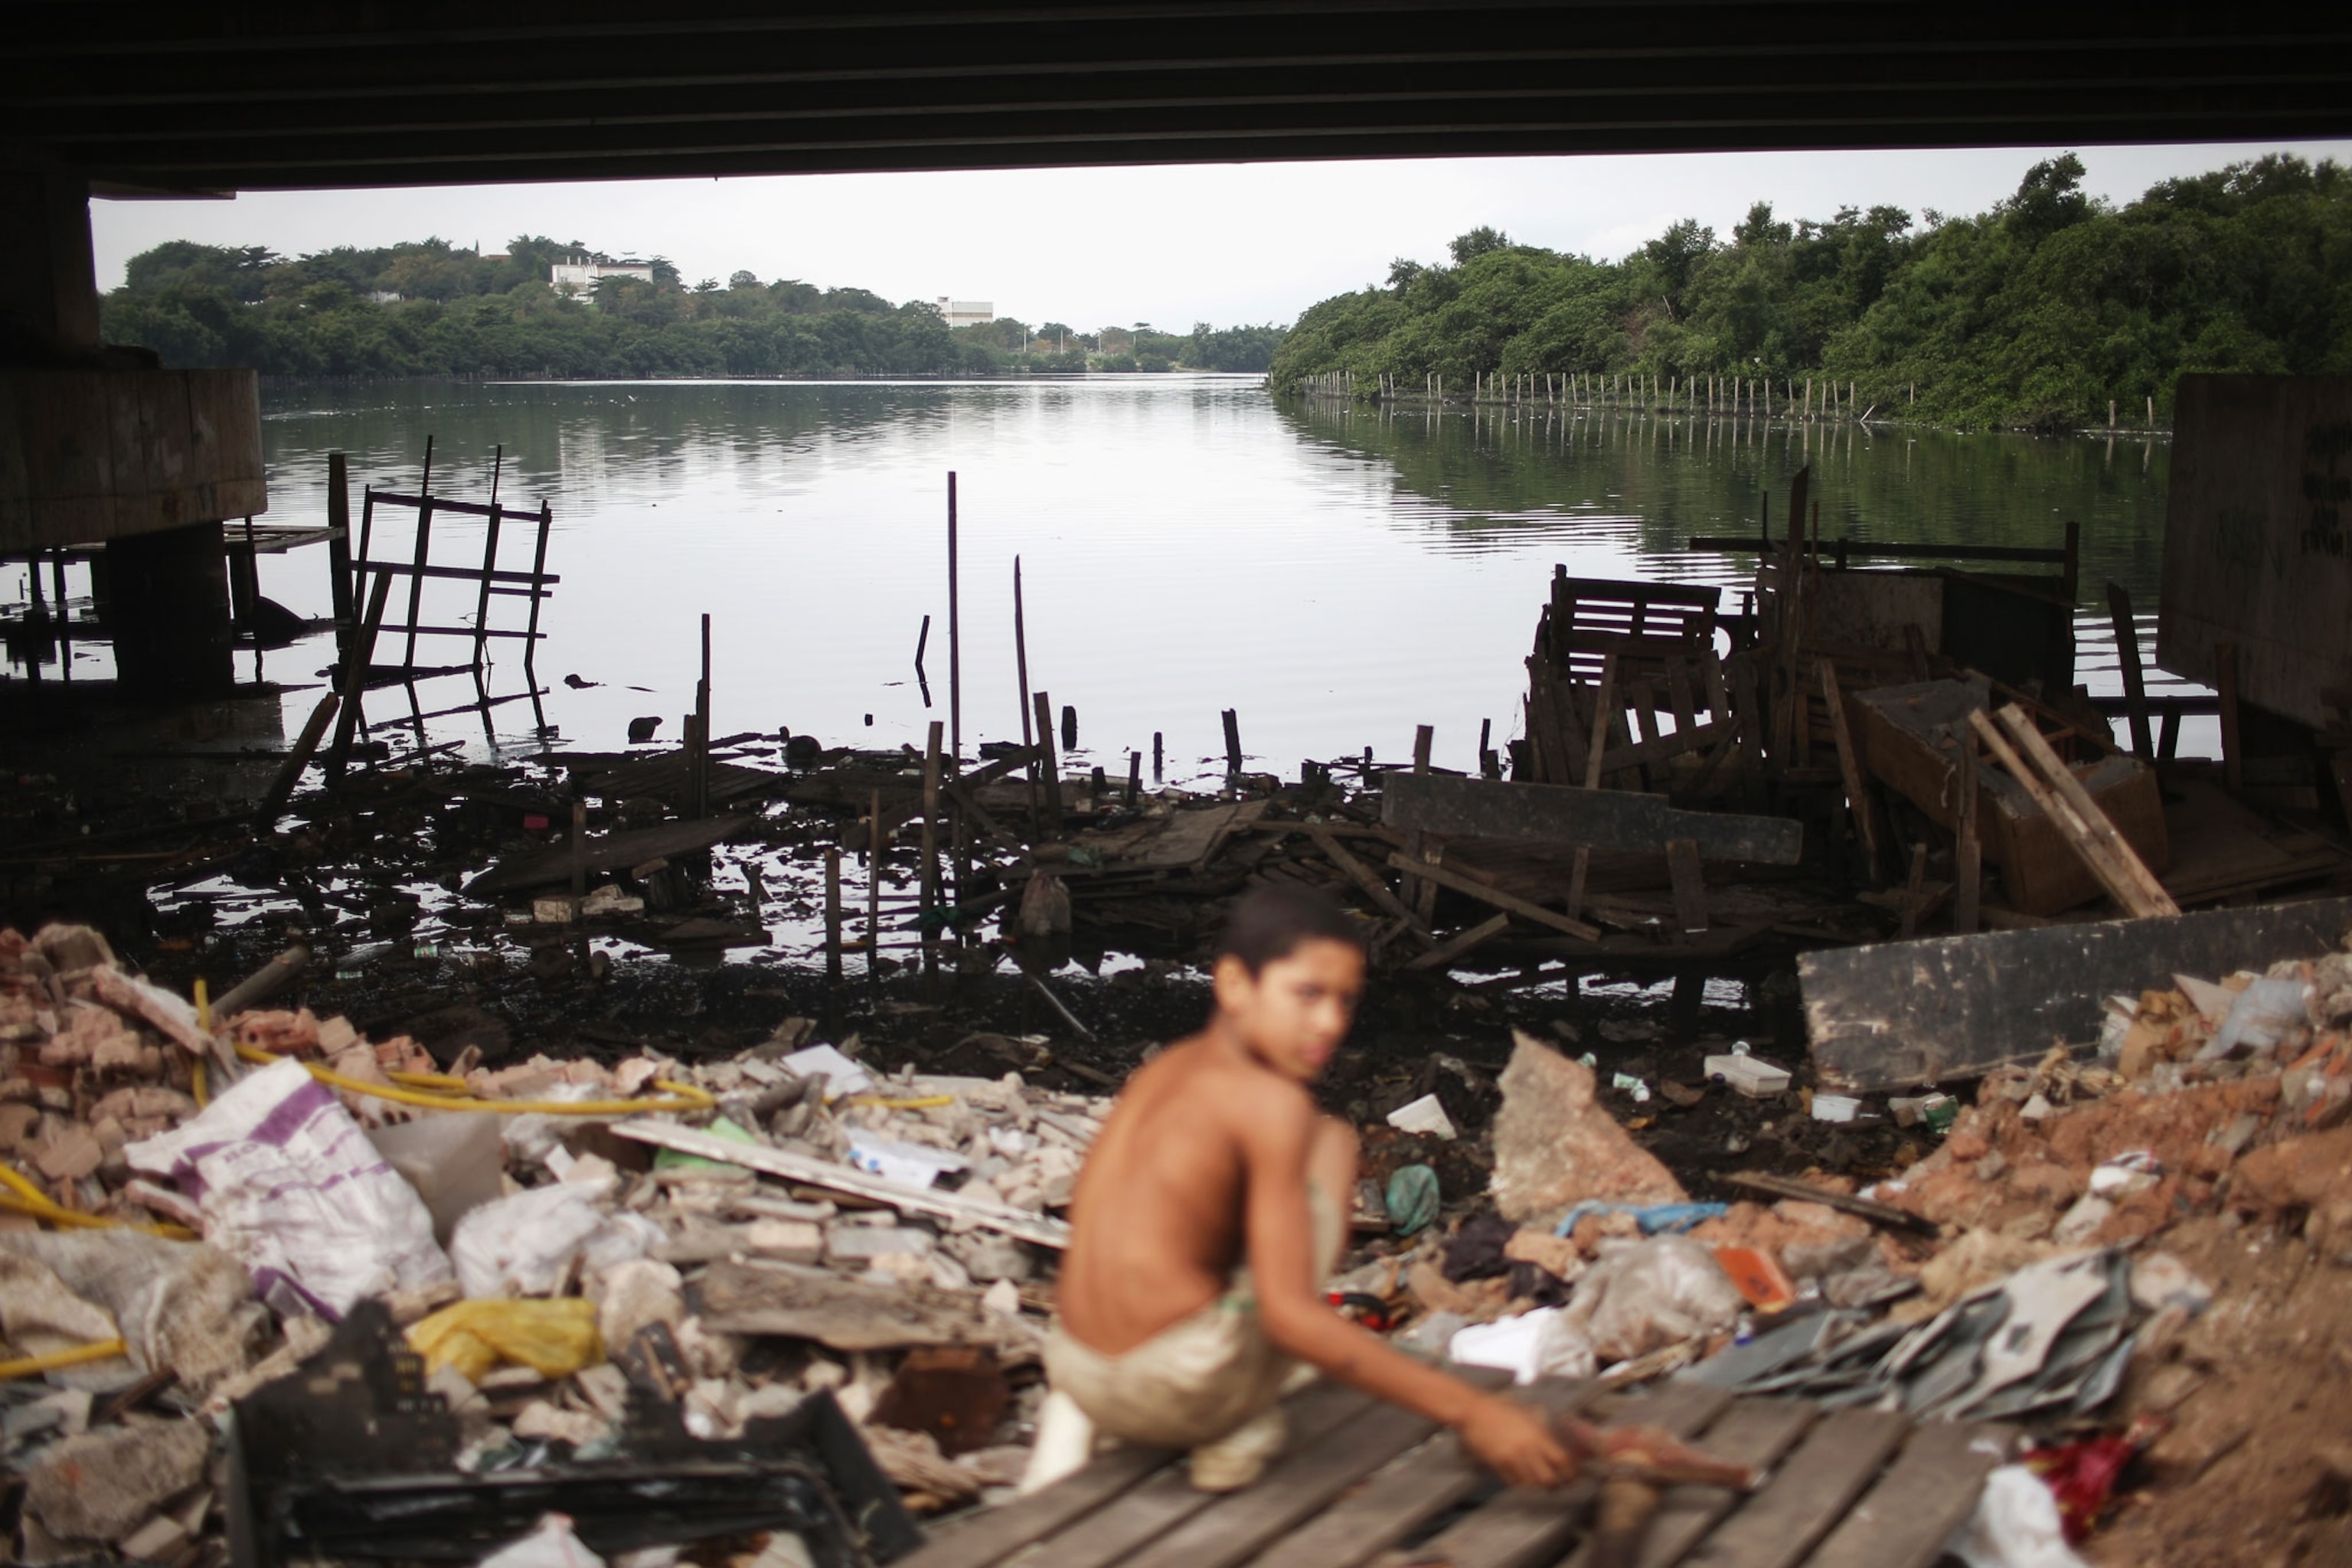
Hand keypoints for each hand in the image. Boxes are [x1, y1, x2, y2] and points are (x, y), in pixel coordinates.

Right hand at [1457, 1393, 1578, 1488]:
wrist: (1475, 1410)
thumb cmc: (1502, 1410)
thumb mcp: (1528, 1416)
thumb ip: (1544, 1432)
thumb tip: (1564, 1445)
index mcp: (1537, 1434)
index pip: (1562, 1460)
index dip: (1570, 1471)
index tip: (1573, 1475)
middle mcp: (1527, 1447)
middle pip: (1549, 1477)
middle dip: (1555, 1484)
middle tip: (1557, 1484)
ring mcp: (1512, 1456)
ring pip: (1532, 1483)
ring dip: (1538, 1486)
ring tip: (1541, 1484)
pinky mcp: (1498, 1463)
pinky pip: (1514, 1482)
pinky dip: (1520, 1483)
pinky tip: (1522, 1478)